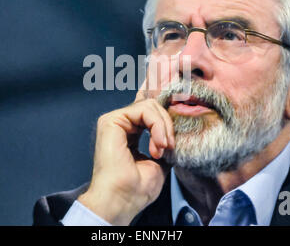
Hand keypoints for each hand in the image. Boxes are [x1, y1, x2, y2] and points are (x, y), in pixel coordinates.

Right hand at [78, 86, 174, 224]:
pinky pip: (143, 109)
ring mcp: (114, 121)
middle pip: (152, 106)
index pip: (147, 109)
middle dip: (167, 124)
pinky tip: (158, 144)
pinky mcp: (111, 120)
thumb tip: (178, 127)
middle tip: (170, 148)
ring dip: (164, 127)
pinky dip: (157, 125)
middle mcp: (121, 124)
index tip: (178, 90)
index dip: (159, 96)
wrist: (122, 199)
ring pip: (150, 105)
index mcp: (130, 133)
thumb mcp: (160, 160)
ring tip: (164, 149)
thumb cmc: (138, 187)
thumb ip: (164, 140)